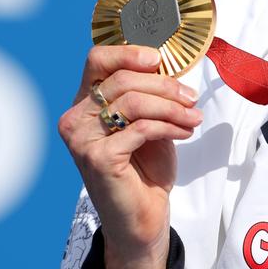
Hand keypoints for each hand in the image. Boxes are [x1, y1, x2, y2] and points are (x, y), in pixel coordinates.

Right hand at [58, 45, 202, 268]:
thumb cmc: (145, 166)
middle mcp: (74, 118)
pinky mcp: (97, 158)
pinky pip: (140, 127)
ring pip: (133, 101)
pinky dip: (168, 126)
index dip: (129, 52)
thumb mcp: (149, 119)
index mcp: (84, 103)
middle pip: (122, 78)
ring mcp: (81, 139)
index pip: (97, 59)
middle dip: (165, 85)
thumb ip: (149, 92)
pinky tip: (184, 132)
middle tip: (191, 97)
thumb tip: (168, 62)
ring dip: (172, 107)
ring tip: (193, 117)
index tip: (159, 60)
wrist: (143, 216)